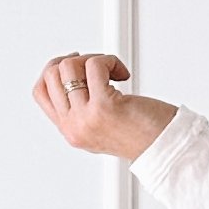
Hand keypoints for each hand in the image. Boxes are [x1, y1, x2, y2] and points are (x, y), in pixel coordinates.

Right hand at [32, 53, 177, 160]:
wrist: (168, 148)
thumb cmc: (145, 135)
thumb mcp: (102, 127)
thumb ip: (82, 109)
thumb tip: (71, 72)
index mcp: (71, 131)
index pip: (40, 92)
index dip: (53, 70)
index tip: (75, 65)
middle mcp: (74, 127)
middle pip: (52, 75)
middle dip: (77, 61)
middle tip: (99, 67)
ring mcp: (86, 118)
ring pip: (68, 67)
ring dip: (94, 59)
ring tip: (113, 72)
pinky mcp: (104, 107)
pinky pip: (94, 65)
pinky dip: (110, 61)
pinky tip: (123, 74)